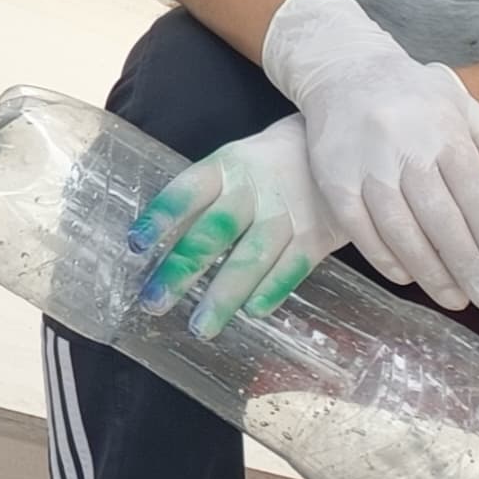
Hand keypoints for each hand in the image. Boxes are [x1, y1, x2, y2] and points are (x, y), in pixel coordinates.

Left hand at [128, 115, 345, 335]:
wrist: (342, 150)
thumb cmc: (273, 161)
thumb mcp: (237, 163)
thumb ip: (208, 198)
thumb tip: (162, 242)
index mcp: (226, 167)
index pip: (186, 192)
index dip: (161, 217)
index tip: (136, 245)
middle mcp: (252, 192)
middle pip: (212, 232)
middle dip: (182, 270)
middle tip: (154, 302)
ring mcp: (286, 215)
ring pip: (250, 258)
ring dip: (223, 296)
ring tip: (200, 327)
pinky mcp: (316, 236)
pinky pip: (291, 268)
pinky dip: (272, 290)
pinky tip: (252, 312)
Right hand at [259, 0, 478, 310]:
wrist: (342, 69)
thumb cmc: (415, 96)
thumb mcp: (467, 112)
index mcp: (445, 130)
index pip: (477, 195)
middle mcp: (405, 147)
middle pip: (441, 218)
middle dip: (468, 265)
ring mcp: (365, 163)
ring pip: (400, 228)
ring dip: (429, 270)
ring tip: (454, 299)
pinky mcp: (331, 176)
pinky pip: (359, 226)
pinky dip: (383, 256)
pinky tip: (407, 277)